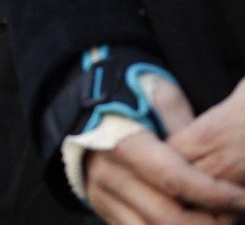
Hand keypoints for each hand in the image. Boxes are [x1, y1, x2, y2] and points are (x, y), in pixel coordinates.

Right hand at [86, 75, 244, 223]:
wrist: (83, 123)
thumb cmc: (126, 109)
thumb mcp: (150, 99)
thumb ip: (177, 115)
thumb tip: (211, 133)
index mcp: (122, 145)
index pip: (174, 178)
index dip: (213, 194)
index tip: (240, 198)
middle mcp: (109, 175)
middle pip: (168, 217)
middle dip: (210, 222)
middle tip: (233, 215)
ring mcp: (103, 198)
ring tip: (215, 219)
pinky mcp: (104, 213)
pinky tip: (191, 221)